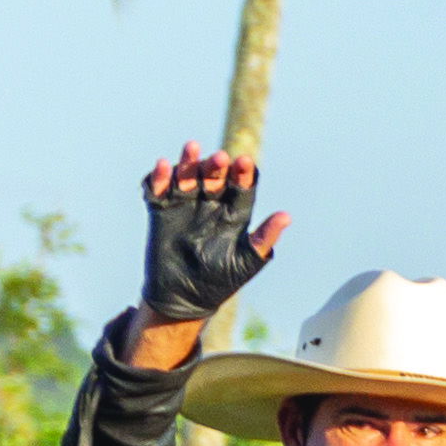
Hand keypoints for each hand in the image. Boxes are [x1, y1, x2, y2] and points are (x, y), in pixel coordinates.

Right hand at [138, 147, 284, 330]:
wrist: (183, 297)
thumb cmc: (220, 281)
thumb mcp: (245, 262)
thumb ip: (264, 239)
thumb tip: (286, 217)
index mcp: (234, 212)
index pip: (241, 185)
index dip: (244, 173)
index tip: (244, 163)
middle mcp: (210, 202)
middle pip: (215, 175)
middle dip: (217, 166)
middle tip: (220, 159)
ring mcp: (185, 203)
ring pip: (188, 174)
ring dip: (189, 161)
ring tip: (191, 148)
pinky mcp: (162, 209)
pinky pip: (159, 188)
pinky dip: (159, 177)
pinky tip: (162, 167)